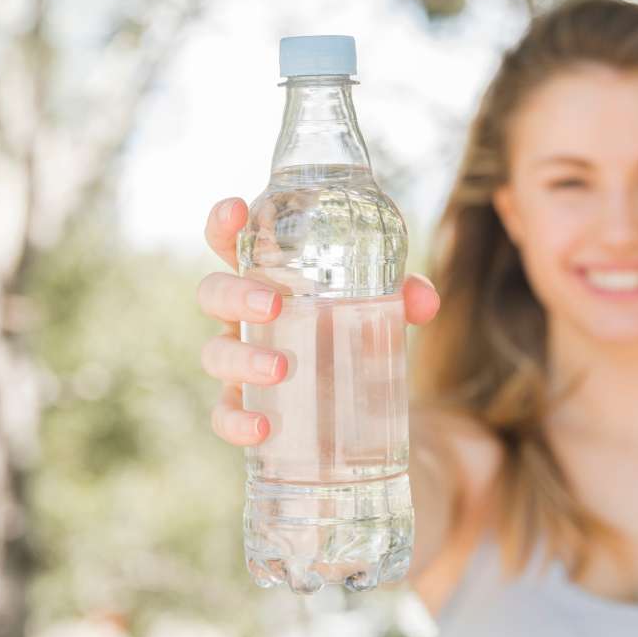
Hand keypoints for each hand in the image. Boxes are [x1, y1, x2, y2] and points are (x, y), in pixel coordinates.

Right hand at [199, 197, 440, 445]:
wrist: (354, 401)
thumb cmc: (348, 331)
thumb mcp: (376, 308)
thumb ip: (400, 297)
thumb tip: (423, 300)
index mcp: (266, 278)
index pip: (231, 242)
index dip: (223, 224)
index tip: (236, 209)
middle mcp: (243, 315)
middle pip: (214, 293)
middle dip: (236, 295)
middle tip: (273, 304)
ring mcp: (240, 361)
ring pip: (215, 353)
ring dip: (243, 358)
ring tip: (280, 368)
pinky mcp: (244, 406)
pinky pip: (223, 414)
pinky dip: (236, 422)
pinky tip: (262, 427)